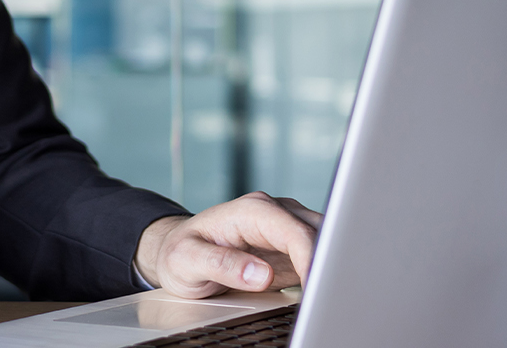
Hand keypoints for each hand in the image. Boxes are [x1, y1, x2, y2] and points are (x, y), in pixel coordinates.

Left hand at [133, 192, 321, 297]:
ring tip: (327, 296)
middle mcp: (273, 212)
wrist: (177, 250)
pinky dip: (323, 271)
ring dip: (329, 265)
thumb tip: (261, 274)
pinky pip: (318, 254)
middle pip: (318, 232)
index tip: (314, 288)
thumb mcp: (187, 260)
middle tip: (327, 297)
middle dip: (327, 262)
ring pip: (325, 239)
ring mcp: (285, 226)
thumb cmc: (180, 252)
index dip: (310, 260)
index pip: (294, 232)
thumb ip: (222, 265)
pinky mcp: (290, 245)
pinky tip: (320, 291)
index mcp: (252, 210)